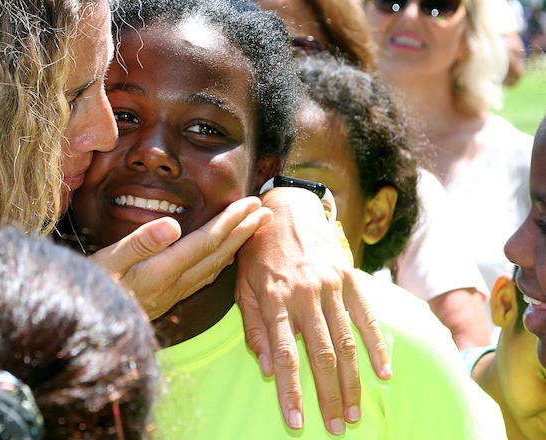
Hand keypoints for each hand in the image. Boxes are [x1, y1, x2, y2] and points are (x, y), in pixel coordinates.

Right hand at [89, 196, 270, 319]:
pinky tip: (226, 256)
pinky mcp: (168, 297)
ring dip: (237, 245)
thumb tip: (173, 224)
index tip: (251, 205)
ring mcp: (173, 292)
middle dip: (244, 230)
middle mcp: (174, 283)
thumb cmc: (91, 285)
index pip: (207, 241)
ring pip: (215, 267)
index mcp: (163, 269)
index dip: (231, 222)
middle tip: (266, 211)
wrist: (86, 324)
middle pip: (218, 254)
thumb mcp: (109, 259)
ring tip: (253, 228)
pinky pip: (205, 277)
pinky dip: (222, 262)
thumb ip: (140, 242)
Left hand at [236, 187, 390, 434]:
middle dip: (329, 396)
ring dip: (353, 382)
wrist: (287, 207)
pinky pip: (367, 317)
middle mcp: (305, 294)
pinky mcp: (350, 278)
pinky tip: (383, 373)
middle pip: (321, 355)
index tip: (297, 421)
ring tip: (354, 412)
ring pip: (346, 342)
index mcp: (274, 299)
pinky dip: (377, 346)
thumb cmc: (258, 251)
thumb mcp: (243, 285)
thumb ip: (254, 328)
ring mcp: (331, 286)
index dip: (291, 391)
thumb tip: (266, 369)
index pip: (284, 355)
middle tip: (336, 428)